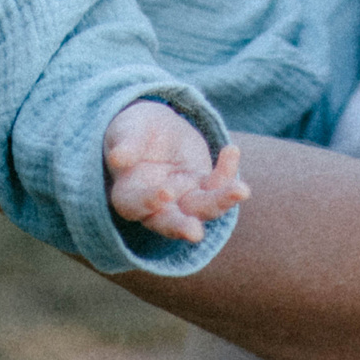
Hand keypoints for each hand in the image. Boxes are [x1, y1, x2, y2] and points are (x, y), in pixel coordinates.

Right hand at [105, 100, 250, 243]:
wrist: (155, 126)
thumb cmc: (133, 131)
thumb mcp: (127, 129)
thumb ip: (126, 143)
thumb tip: (118, 158)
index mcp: (129, 193)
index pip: (135, 205)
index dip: (148, 202)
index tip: (165, 193)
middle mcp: (157, 205)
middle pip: (169, 222)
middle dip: (182, 227)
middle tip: (195, 233)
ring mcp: (182, 198)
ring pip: (201, 209)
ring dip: (220, 203)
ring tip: (241, 190)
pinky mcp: (203, 185)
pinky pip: (218, 185)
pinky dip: (228, 173)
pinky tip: (231, 151)